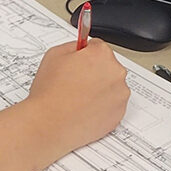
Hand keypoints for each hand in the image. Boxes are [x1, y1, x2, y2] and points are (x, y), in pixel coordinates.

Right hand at [23, 39, 129, 154]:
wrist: (50, 124)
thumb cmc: (50, 92)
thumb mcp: (54, 54)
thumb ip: (72, 46)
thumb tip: (81, 48)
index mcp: (102, 54)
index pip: (97, 46)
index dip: (84, 55)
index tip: (78, 62)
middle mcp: (116, 73)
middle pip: (107, 66)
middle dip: (94, 71)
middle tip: (74, 81)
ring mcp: (120, 95)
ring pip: (111, 86)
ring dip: (99, 88)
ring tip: (77, 97)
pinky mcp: (119, 115)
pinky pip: (112, 105)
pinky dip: (101, 105)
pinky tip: (83, 108)